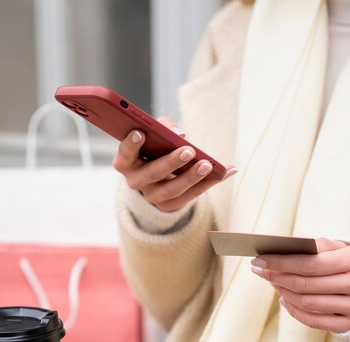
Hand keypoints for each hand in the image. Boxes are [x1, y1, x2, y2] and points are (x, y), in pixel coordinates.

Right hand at [112, 115, 236, 211]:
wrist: (157, 178)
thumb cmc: (154, 148)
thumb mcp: (155, 135)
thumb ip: (163, 128)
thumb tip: (179, 134)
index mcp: (126, 162)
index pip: (124, 155)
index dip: (130, 145)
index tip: (140, 133)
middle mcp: (135, 181)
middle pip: (152, 174)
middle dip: (171, 162)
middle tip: (189, 151)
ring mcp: (152, 196)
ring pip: (172, 190)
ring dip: (192, 177)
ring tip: (208, 165)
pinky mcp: (168, 206)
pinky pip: (189, 196)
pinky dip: (208, 184)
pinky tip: (225, 172)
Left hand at [250, 238, 349, 332]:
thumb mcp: (347, 247)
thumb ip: (319, 246)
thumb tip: (283, 248)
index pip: (310, 263)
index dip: (281, 262)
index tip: (260, 258)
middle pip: (306, 284)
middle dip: (277, 276)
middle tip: (259, 269)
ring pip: (307, 302)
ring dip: (283, 291)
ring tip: (272, 281)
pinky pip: (315, 321)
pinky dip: (294, 311)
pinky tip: (284, 299)